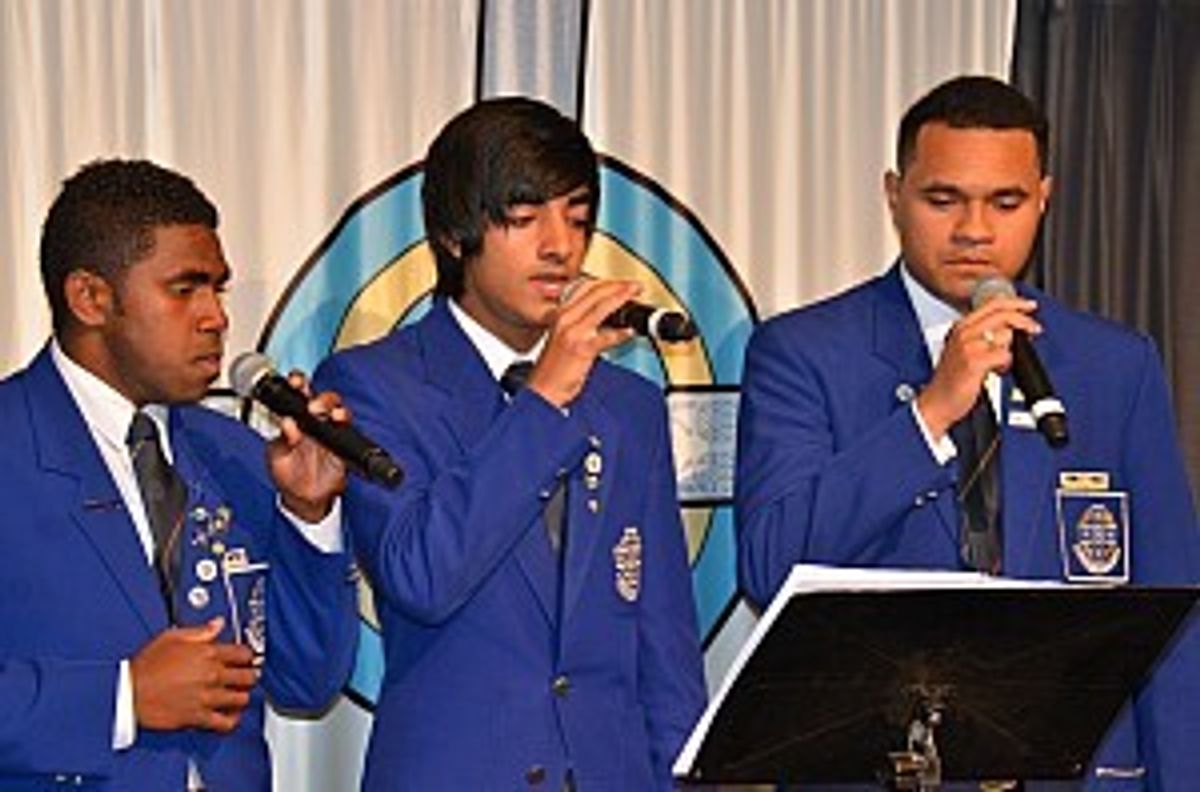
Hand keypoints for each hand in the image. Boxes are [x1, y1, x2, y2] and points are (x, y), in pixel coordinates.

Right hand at [130, 617, 258, 732]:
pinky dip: (232, 719)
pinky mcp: (198, 717)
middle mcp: (211, 675)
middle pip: (248, 677)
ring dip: (241, 697)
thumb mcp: (171, 637)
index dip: (247, 656)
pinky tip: (229, 714)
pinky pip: (226, 722)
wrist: (128, 693)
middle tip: (245, 677)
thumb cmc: (145, 666)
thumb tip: (217, 623)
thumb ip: (200, 631)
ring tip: (237, 694)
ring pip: (241, 698)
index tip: (246, 659)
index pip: (244, 654)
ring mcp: (207, 697)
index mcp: (207, 653)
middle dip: (248, 676)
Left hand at [267, 371, 348, 521]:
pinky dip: (344, 424)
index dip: (298, 384)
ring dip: (335, 408)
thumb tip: (288, 424)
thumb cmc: (288, 473)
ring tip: (332, 414)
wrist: (304, 497)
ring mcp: (330, 433)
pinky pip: (348, 431)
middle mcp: (315, 422)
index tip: (296, 382)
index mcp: (296, 420)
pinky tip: (339, 422)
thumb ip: (283, 440)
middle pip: (323, 399)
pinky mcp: (342, 445)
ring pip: (338, 410)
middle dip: (320, 397)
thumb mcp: (278, 457)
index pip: (297, 395)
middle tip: (313, 406)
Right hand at [526, 279, 640, 407]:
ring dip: (621, 299)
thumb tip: (605, 318)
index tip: (622, 283)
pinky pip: (605, 337)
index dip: (607, 283)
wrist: (543, 389)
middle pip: (595, 293)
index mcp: (561, 315)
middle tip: (635, 286)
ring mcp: (573, 333)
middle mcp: (565, 319)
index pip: (585, 288)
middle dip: (619, 286)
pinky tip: (630, 332)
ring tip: (635, 297)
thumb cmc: (554, 368)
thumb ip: (580, 324)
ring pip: (601, 308)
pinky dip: (620, 333)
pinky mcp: (581, 349)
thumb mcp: (564, 337)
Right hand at [916, 295, 1040, 438]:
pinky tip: (996, 371)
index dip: (1015, 303)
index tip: (1028, 305)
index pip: (992, 304)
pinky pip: (1004, 356)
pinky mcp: (974, 361)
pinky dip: (1005, 365)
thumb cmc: (951, 380)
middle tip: (1034, 329)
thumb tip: (1010, 327)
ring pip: (1005, 335)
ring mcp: (968, 346)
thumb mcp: (962, 349)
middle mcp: (963, 332)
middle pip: (1002, 314)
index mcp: (961, 326)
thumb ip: (982, 335)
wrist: (937, 402)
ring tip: (999, 362)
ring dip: (1009, 350)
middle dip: (1024, 321)